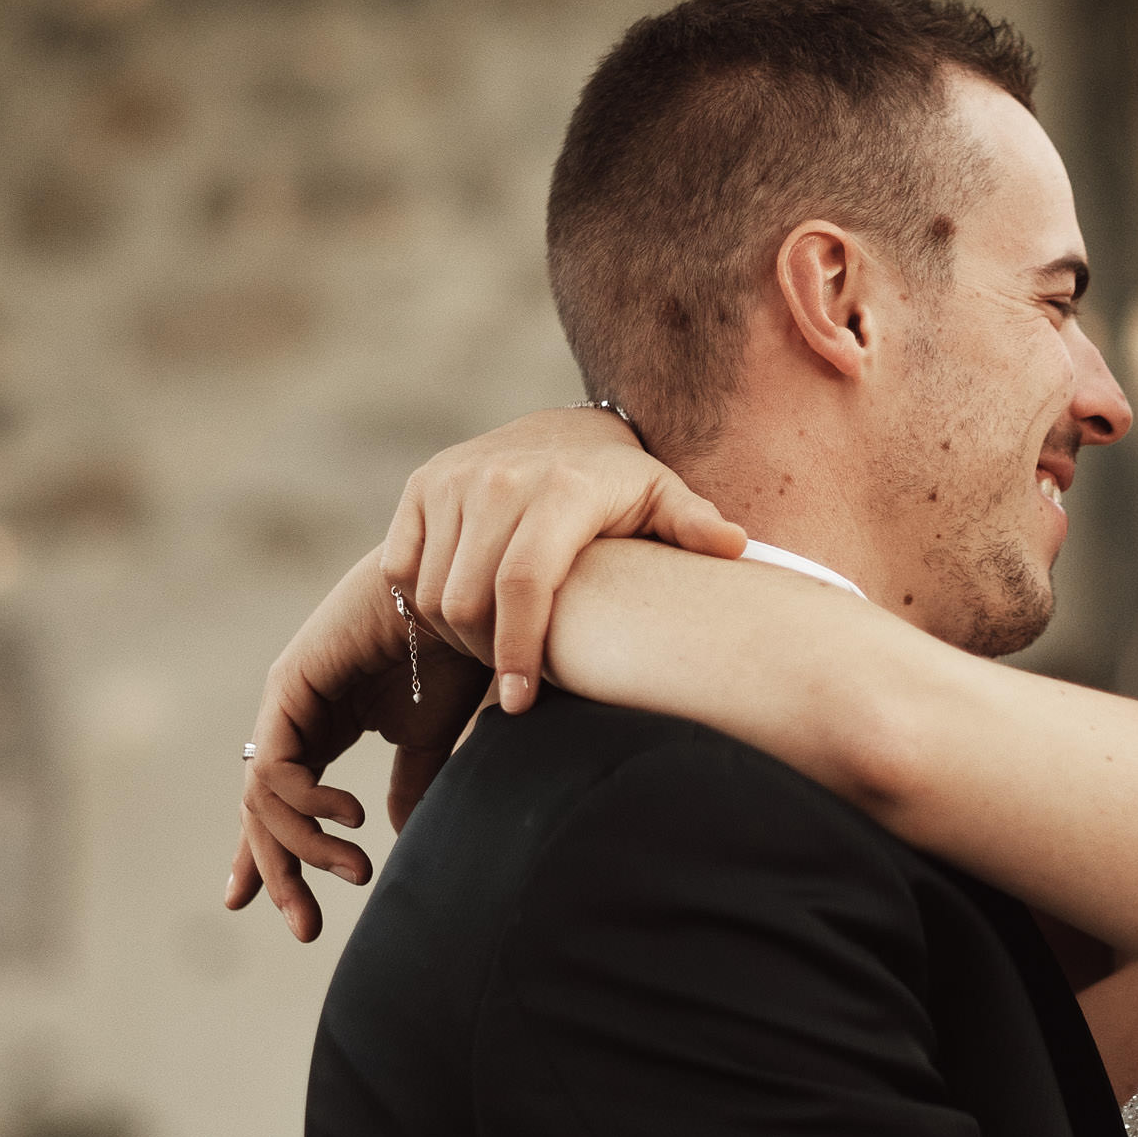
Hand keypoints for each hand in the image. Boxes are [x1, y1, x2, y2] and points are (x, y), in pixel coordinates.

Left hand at [228, 549, 488, 939]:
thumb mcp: (431, 738)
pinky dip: (307, 804)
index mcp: (324, 725)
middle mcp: (295, 714)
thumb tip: (401, 834)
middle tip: (306, 928)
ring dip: (305, 848)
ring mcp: (287, 700)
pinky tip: (351, 818)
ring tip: (358, 870)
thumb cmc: (458, 654)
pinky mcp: (289, 685)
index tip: (293, 916)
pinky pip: (274, 769)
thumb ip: (411, 783)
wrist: (472, 598)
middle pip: (262, 811)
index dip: (276, 859)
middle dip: (280, 873)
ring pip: (262, 800)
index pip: (281, 802)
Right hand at [385, 405, 743, 714]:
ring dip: (456, 635)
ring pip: (432, 593)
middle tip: (517, 677)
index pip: (523, 585)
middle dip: (487, 653)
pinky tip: (465, 615)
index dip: (519, 651)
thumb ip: (695, 525)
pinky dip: (424, 604)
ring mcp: (452, 481)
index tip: (522, 703)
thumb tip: (735, 548)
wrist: (567, 433)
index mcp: (559, 490)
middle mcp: (497, 480)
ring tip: (497, 648)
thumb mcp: (665, 499)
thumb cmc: (624, 486)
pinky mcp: (420, 487)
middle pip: (467, 601)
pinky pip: (402, 571)